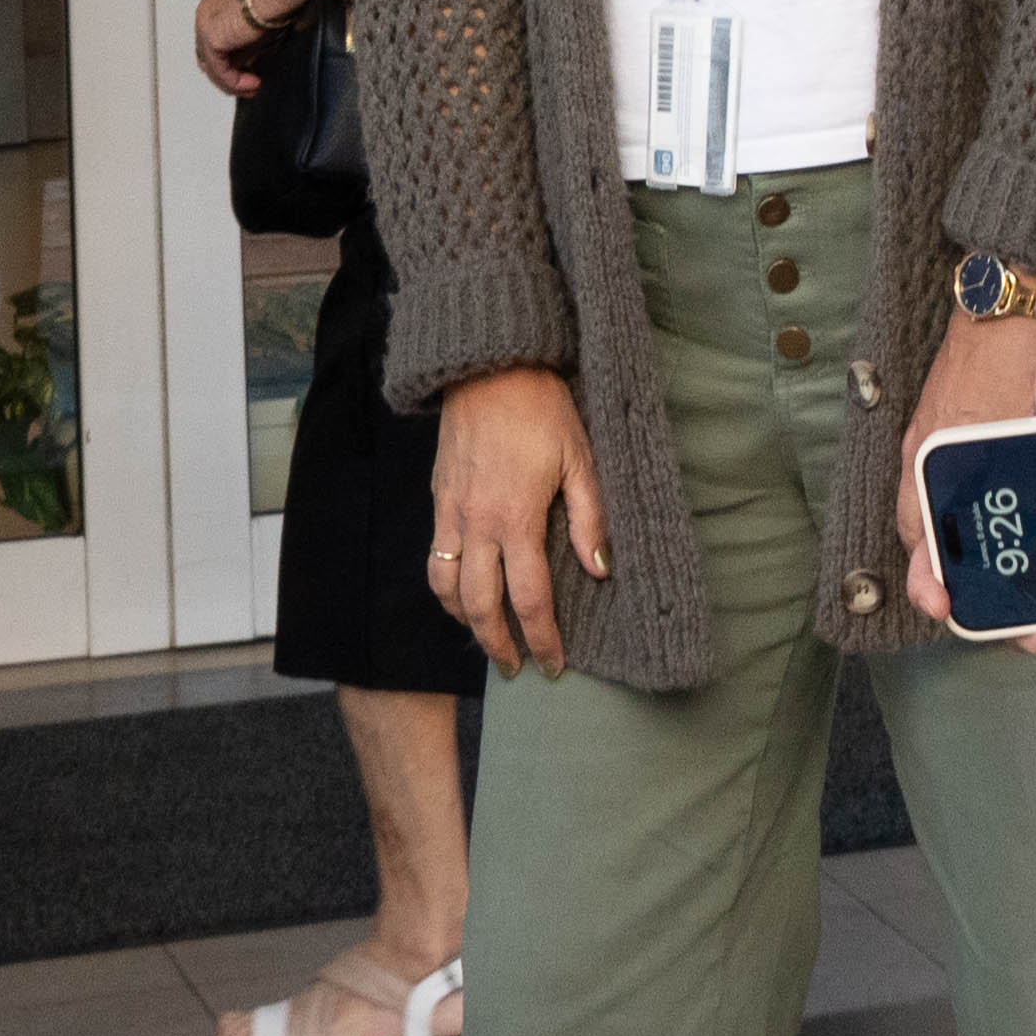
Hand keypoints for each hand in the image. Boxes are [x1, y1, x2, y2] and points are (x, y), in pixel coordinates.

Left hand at [190, 0, 288, 97]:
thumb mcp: (259, 22)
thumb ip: (248, 42)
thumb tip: (248, 64)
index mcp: (215, 0)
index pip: (215, 37)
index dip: (229, 59)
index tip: (247, 72)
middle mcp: (206, 10)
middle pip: (209, 53)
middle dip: (228, 74)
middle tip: (247, 87)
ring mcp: (204, 23)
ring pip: (212, 64)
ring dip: (232, 82)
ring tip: (252, 89)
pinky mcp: (211, 37)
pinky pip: (220, 70)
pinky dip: (235, 82)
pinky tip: (253, 84)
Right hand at [427, 367, 612, 674]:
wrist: (486, 366)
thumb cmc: (541, 409)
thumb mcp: (580, 458)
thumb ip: (590, 518)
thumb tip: (600, 571)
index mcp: (517, 518)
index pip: (529, 598)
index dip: (542, 639)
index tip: (554, 665)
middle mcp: (477, 523)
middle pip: (479, 606)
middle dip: (498, 645)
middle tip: (516, 669)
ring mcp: (451, 512)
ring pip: (446, 588)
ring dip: (465, 622)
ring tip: (486, 638)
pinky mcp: (438, 498)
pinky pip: (435, 558)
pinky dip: (446, 588)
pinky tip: (463, 593)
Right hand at [899, 307, 1035, 634]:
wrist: (1031, 322)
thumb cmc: (1026, 341)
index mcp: (939, 464)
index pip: (922, 542)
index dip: (930, 584)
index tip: (946, 608)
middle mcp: (957, 496)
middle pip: (977, 582)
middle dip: (1022, 622)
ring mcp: (990, 505)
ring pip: (1011, 581)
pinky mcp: (1025, 510)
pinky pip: (1034, 562)